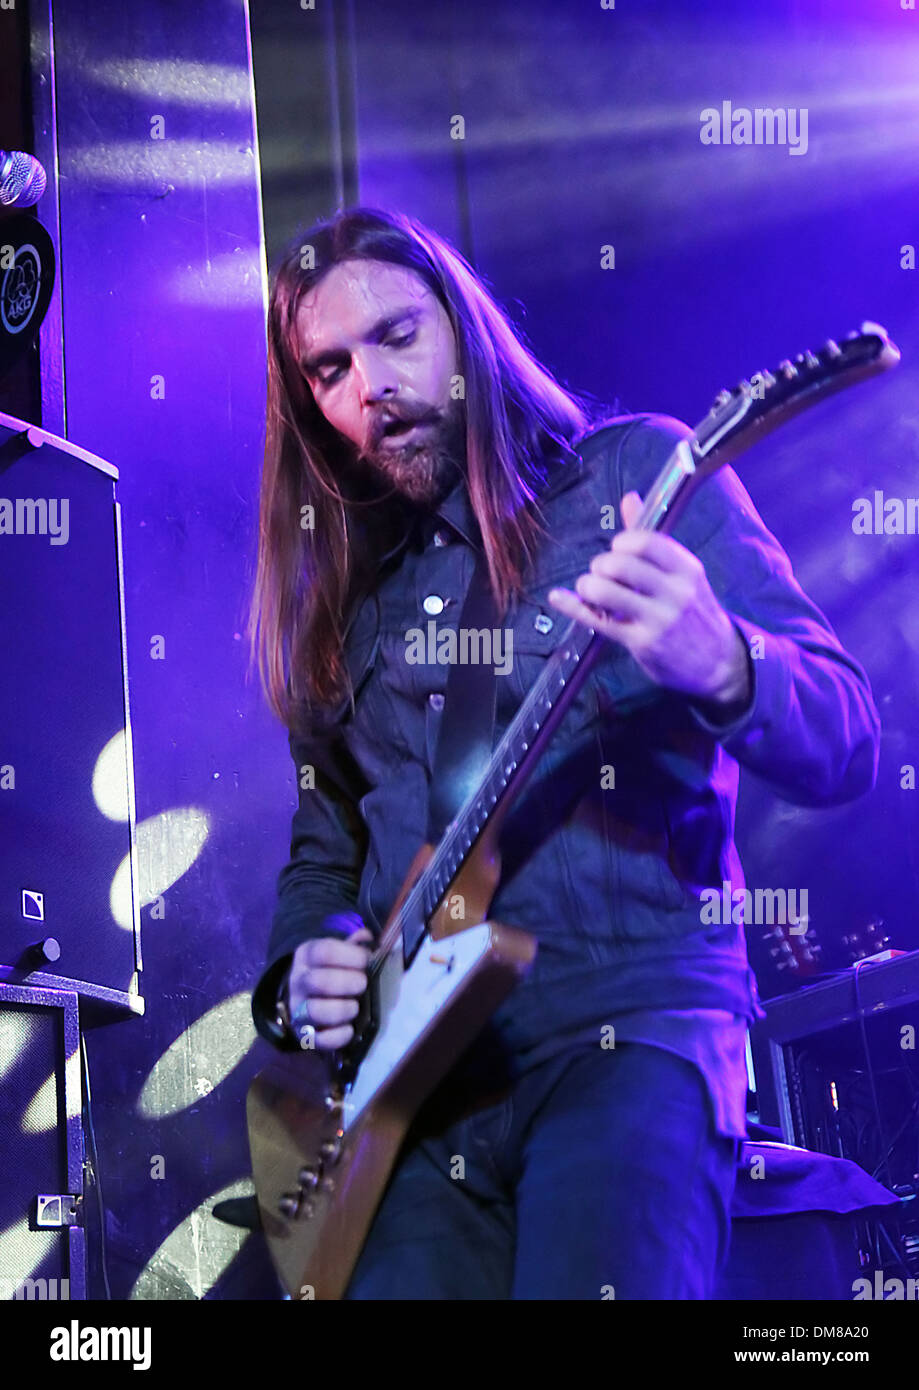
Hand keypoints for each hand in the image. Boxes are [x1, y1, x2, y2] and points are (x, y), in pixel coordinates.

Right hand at [287, 926, 372, 1050]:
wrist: (301, 997)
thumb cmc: (328, 970)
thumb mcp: (336, 951)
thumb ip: (353, 945)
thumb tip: (367, 938)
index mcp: (306, 956)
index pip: (324, 951)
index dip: (350, 955)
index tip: (367, 960)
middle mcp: (299, 982)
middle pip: (318, 981)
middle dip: (347, 982)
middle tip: (363, 983)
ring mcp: (299, 1009)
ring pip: (314, 1011)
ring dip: (341, 1009)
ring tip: (355, 1007)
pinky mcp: (305, 1035)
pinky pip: (318, 1040)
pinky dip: (337, 1037)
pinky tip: (350, 1029)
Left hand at [547, 490, 750, 705]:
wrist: (718, 662)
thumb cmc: (693, 612)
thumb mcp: (682, 573)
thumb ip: (652, 538)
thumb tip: (629, 499)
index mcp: (686, 568)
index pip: (646, 542)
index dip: (621, 542)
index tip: (616, 550)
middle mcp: (675, 592)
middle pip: (621, 564)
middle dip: (600, 565)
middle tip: (600, 573)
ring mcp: (658, 619)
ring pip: (606, 591)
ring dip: (587, 585)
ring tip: (589, 589)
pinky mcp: (642, 643)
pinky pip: (598, 620)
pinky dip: (572, 607)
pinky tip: (558, 598)